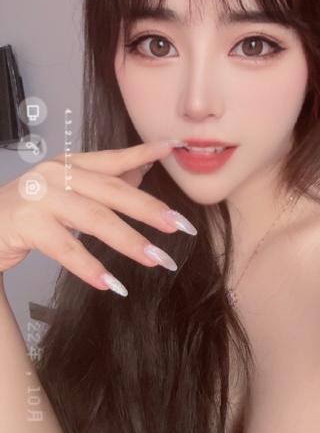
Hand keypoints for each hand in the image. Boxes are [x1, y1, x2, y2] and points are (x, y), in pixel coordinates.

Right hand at [0, 140, 195, 295]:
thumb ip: (102, 184)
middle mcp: (56, 175)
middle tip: (181, 226)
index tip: (173, 148)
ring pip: (94, 219)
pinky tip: (111, 284)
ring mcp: (39, 197)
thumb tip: (143, 171)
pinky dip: (89, 267)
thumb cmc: (25, 215)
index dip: (143, 153)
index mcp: (68, 165)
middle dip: (150, 209)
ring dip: (129, 242)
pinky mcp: (26, 224)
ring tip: (157, 260)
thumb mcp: (64, 194)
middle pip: (112, 190)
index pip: (112, 158)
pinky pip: (64, 248)